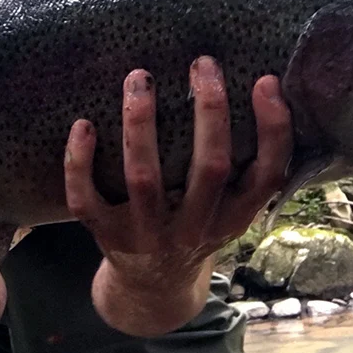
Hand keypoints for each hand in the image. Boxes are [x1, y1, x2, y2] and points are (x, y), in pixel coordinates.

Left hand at [64, 56, 292, 334]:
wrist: (153, 289)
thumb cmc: (195, 226)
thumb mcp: (229, 208)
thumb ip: (243, 165)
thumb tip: (262, 86)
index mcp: (234, 217)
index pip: (267, 176)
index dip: (273, 130)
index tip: (266, 81)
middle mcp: (196, 229)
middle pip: (210, 170)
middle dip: (209, 112)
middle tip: (202, 63)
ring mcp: (149, 235)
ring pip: (145, 179)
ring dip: (141, 125)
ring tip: (139, 78)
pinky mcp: (107, 237)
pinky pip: (87, 201)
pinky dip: (80, 163)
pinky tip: (83, 125)